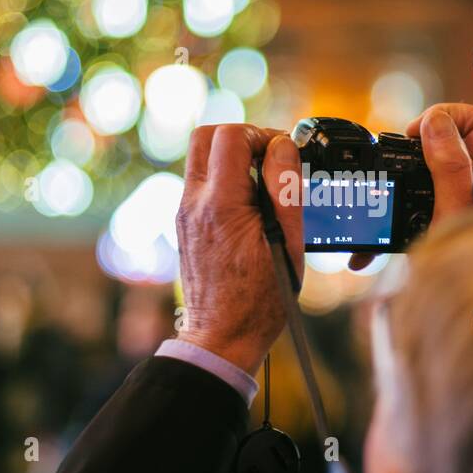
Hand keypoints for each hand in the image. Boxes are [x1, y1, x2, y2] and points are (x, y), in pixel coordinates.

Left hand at [174, 124, 303, 376]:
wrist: (222, 337)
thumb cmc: (260, 299)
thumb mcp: (287, 241)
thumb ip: (284, 188)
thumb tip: (282, 147)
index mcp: (220, 204)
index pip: (231, 136)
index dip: (262, 135)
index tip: (283, 155)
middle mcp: (193, 203)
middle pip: (206, 136)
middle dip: (241, 137)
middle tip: (268, 158)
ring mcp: (184, 214)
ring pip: (201, 159)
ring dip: (232, 159)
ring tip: (262, 185)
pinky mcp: (185, 225)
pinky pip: (202, 184)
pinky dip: (226, 181)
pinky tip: (251, 208)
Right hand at [350, 103, 472, 269]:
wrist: (471, 332)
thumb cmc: (472, 284)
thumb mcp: (453, 221)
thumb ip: (450, 171)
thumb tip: (436, 123)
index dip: (443, 119)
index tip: (414, 140)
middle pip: (457, 139)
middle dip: (417, 149)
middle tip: (395, 171)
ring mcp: (470, 209)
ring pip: (435, 174)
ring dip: (399, 189)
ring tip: (372, 216)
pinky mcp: (449, 228)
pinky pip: (423, 208)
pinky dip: (396, 223)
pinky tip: (368, 255)